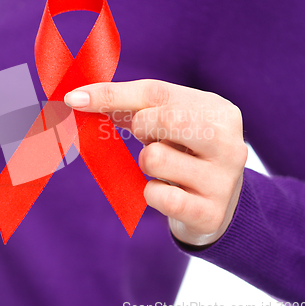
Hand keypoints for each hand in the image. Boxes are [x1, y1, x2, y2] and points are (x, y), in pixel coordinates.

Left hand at [64, 80, 247, 245]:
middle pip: (162, 120)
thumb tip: (78, 99)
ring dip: (148, 165)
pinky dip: (152, 194)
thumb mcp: (166, 123)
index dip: (110, 94)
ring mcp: (224, 180)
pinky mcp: (210, 213)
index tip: (74, 99)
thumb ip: (129, 106)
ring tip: (166, 169)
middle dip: (142, 129)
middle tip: (151, 139)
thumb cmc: (183, 152)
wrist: (215, 203)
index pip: (155, 92)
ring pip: (155, 159)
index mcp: (218, 111)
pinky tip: (170, 193)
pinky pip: (159, 197)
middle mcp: (230, 142)